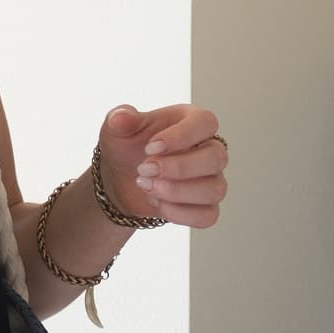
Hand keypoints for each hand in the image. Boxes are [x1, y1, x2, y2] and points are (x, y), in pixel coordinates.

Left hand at [97, 103, 228, 228]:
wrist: (120, 179)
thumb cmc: (126, 147)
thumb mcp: (117, 129)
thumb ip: (120, 119)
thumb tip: (122, 116)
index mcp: (192, 121)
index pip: (205, 122)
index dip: (181, 136)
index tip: (151, 148)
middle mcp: (208, 149)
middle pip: (217, 158)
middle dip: (179, 167)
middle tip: (144, 169)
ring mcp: (211, 179)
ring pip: (214, 189)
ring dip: (176, 192)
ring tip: (146, 186)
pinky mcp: (206, 206)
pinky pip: (207, 215)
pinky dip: (179, 213)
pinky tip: (157, 203)